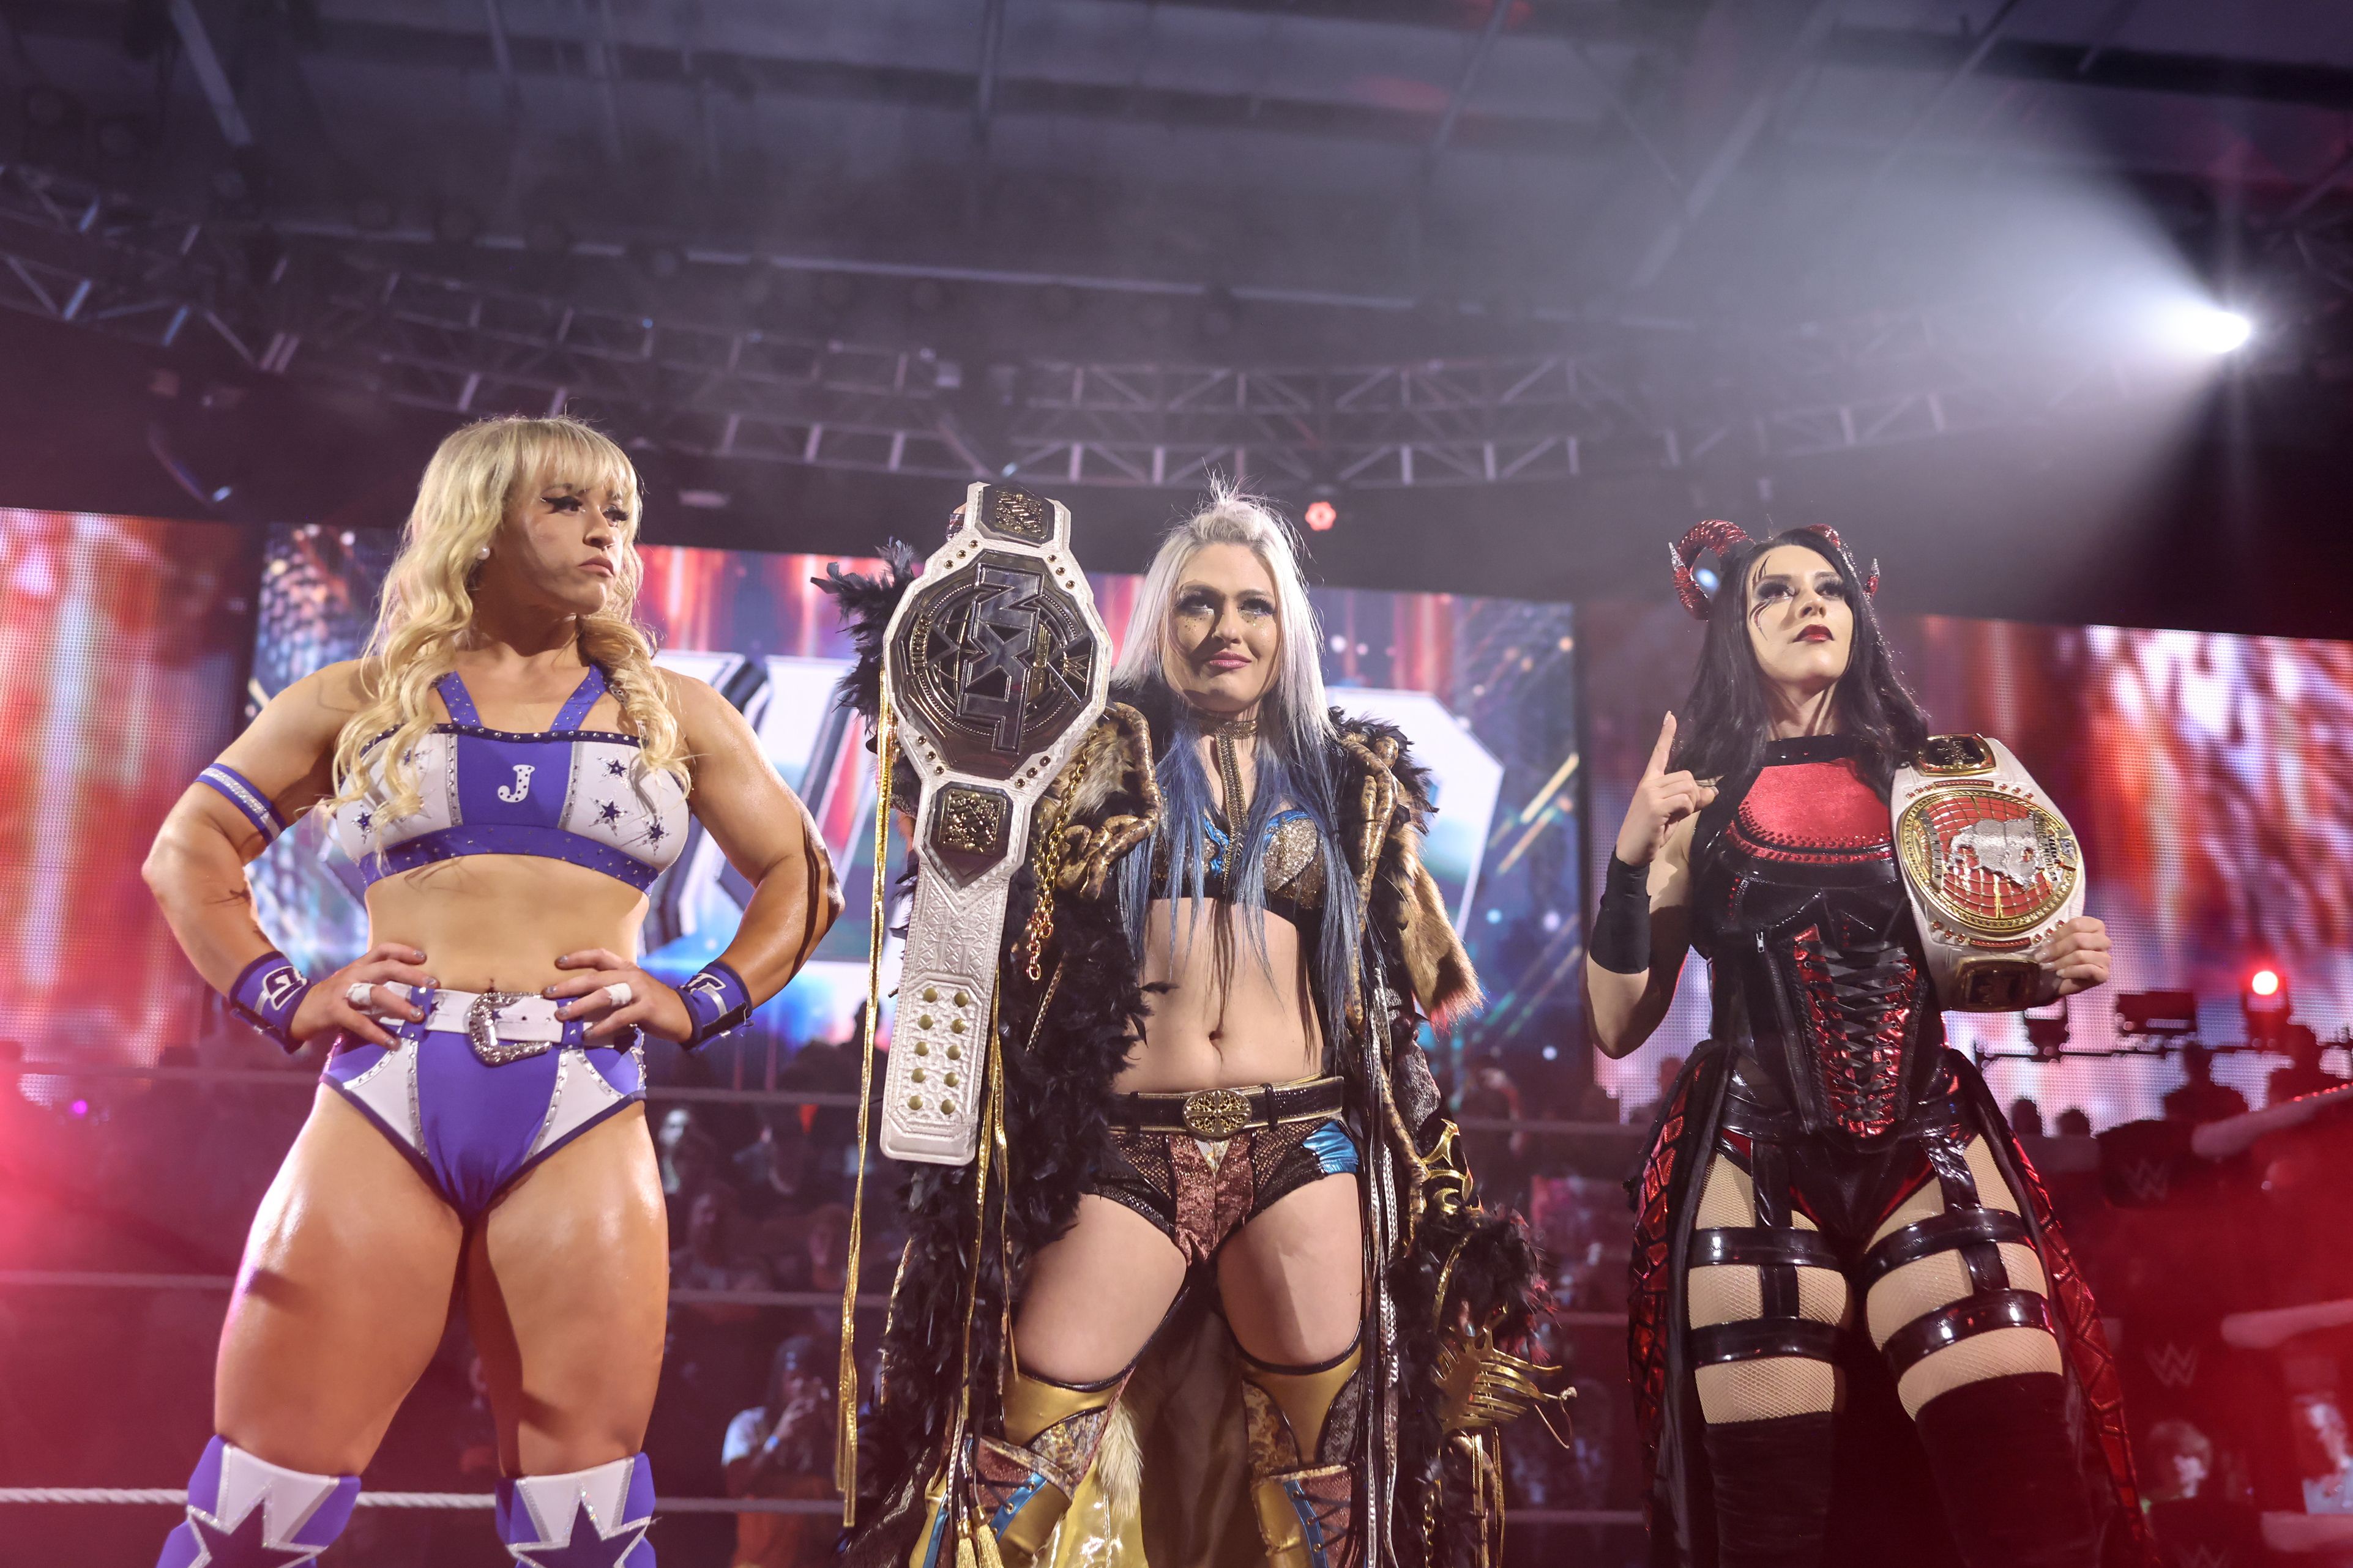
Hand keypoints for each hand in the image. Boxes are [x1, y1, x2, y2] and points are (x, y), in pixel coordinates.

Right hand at [293, 943, 434, 1047]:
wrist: (297, 1010)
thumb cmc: (333, 998)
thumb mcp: (353, 983)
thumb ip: (375, 983)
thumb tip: (410, 990)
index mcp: (358, 966)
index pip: (382, 950)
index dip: (403, 951)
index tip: (424, 957)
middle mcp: (352, 974)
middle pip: (386, 968)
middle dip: (412, 976)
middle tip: (434, 985)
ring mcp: (342, 991)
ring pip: (376, 993)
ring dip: (400, 1004)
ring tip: (418, 1016)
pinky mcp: (334, 1011)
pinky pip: (359, 1022)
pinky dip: (377, 1033)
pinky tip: (392, 1043)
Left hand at [545, 948, 692, 1042]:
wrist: (684, 1015)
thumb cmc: (651, 1004)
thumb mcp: (632, 990)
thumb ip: (611, 990)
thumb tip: (579, 999)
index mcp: (627, 968)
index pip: (600, 956)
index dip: (578, 957)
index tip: (557, 963)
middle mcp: (632, 976)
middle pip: (595, 977)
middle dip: (569, 985)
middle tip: (548, 993)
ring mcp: (640, 991)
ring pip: (604, 995)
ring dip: (580, 1006)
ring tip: (562, 1014)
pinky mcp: (647, 1008)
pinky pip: (619, 1017)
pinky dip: (602, 1027)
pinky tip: (588, 1035)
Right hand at [1614, 713, 1716, 865]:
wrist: (1631, 852)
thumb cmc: (1652, 833)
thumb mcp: (1674, 814)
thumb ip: (1691, 801)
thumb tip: (1712, 791)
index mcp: (1650, 782)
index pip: (1659, 754)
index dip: (1666, 735)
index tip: (1670, 716)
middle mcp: (1649, 783)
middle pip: (1687, 776)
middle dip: (1692, 794)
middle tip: (1679, 812)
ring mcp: (1650, 794)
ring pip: (1688, 788)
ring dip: (1689, 805)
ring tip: (1673, 818)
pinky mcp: (1654, 807)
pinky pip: (1685, 801)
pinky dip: (1685, 811)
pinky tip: (1670, 821)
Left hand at [2035, 916, 2110, 1001]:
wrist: (2057, 981)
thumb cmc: (2057, 957)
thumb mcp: (2055, 943)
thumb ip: (2055, 938)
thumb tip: (2047, 943)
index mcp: (2094, 927)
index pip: (2077, 925)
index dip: (2058, 934)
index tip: (2044, 944)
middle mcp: (2103, 941)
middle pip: (2079, 939)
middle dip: (2057, 949)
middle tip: (2041, 957)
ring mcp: (2105, 958)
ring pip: (2081, 956)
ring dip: (2060, 962)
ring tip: (2047, 967)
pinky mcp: (2104, 974)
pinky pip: (2088, 970)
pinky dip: (2070, 971)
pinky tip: (2060, 973)